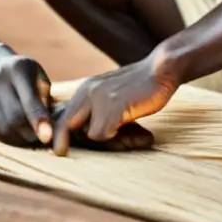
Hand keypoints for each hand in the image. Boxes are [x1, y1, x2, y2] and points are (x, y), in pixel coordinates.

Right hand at [0, 54, 53, 146]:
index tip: (47, 138)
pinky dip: (6, 138)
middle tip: (42, 139)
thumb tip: (57, 131)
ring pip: (3, 129)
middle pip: (15, 118)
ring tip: (29, 133)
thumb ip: (48, 102)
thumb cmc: (28, 79)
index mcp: (18, 67)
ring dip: (20, 138)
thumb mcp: (41, 81)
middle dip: (31, 134)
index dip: (38, 120)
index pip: (29, 100)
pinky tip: (12, 129)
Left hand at [51, 51, 178, 155]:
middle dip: (63, 140)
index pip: (63, 115)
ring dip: (107, 140)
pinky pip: (100, 134)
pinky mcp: (111, 106)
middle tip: (64, 152)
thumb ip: (100, 113)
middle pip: (65, 124)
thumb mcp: (114, 97)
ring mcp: (98, 98)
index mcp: (86, 89)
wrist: (162, 69)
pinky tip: (133, 131)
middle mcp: (87, 91)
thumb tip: (88, 139)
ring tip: (132, 135)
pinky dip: (115, 137)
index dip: (59, 133)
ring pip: (88, 134)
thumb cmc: (143, 88)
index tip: (59, 149)